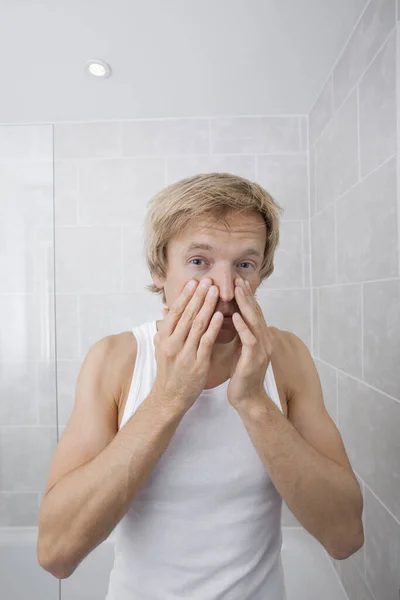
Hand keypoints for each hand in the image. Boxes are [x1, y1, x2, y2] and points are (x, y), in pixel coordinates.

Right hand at [152, 278, 223, 412]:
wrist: (170, 397)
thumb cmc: (168, 371)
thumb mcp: (160, 348)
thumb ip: (164, 329)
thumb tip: (166, 310)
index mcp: (163, 338)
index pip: (175, 312)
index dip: (185, 296)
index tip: (194, 282)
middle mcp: (172, 343)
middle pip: (187, 314)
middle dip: (198, 296)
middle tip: (208, 281)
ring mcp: (185, 354)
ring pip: (197, 325)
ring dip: (207, 306)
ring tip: (215, 292)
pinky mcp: (197, 363)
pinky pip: (206, 341)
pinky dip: (213, 327)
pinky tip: (219, 315)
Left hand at [227, 278, 272, 409]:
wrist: (247, 398)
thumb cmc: (240, 374)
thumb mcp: (239, 348)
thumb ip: (238, 332)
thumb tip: (229, 315)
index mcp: (261, 337)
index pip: (254, 311)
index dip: (247, 296)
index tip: (237, 281)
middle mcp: (265, 340)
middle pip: (256, 312)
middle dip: (246, 295)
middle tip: (237, 279)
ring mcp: (262, 349)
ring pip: (254, 322)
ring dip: (245, 305)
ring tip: (236, 291)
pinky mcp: (255, 359)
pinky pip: (249, 339)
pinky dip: (242, 326)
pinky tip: (234, 316)